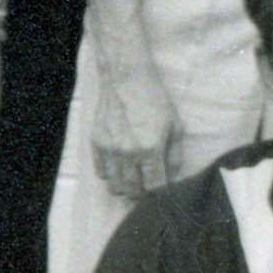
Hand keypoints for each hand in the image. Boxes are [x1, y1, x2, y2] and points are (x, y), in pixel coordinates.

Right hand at [91, 59, 180, 198]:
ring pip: (114, 186)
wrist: (127, 80)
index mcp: (151, 149)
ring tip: (134, 178)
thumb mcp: (176, 126)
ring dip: (126, 186)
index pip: (154, 186)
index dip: (160, 192)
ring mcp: (109, 149)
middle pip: (132, 190)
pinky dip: (111, 174)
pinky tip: (120, 166)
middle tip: (148, 186)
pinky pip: (100, 172)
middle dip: (142, 193)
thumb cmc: (155, 101)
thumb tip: (173, 177)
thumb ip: (175, 156)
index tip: (163, 190)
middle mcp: (128, 153)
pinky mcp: (96, 143)